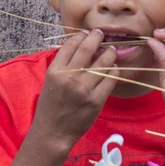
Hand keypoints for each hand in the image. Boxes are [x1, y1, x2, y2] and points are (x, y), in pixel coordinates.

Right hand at [31, 29, 118, 150]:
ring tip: (111, 50)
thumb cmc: (51, 106)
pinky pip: (111, 79)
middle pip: (88, 48)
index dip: (81, 36)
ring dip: (110, 52)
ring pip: (104, 62)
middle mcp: (69, 77)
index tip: (87, 33)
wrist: (53, 132)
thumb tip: (80, 45)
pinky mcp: (96, 100)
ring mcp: (84, 89)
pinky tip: (114, 68)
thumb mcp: (50, 81)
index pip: (71, 45)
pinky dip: (114, 70)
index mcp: (55, 71)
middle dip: (97, 37)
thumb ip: (63, 64)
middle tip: (101, 34)